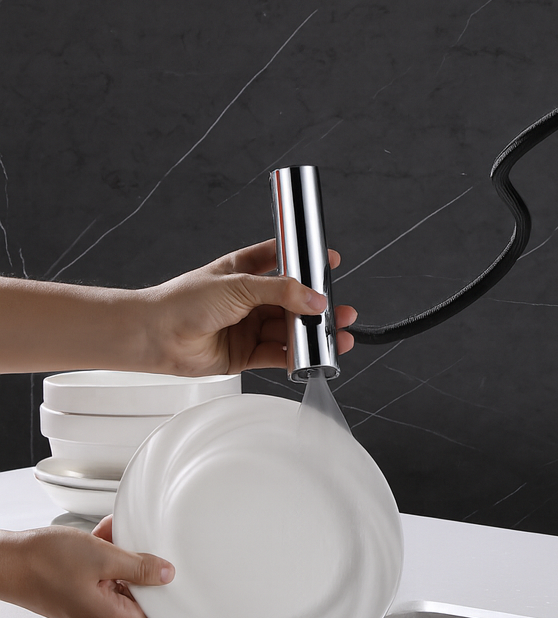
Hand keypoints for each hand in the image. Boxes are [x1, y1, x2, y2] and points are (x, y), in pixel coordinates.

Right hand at [0, 517, 174, 617]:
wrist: (5, 560)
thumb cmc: (42, 563)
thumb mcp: (102, 558)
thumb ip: (139, 568)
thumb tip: (166, 574)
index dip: (176, 610)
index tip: (191, 594)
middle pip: (143, 600)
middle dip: (149, 572)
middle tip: (150, 550)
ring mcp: (90, 605)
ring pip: (124, 583)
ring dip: (126, 559)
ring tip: (118, 537)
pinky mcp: (80, 592)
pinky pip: (105, 576)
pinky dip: (109, 557)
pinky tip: (105, 536)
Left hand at [140, 239, 357, 375]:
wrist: (156, 336)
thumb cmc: (184, 301)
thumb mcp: (239, 285)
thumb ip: (281, 292)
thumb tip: (314, 299)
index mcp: (244, 272)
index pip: (281, 260)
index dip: (305, 261)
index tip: (329, 262)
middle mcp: (249, 300)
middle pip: (292, 303)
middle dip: (317, 307)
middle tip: (340, 310)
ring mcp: (248, 327)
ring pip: (289, 331)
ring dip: (312, 334)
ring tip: (336, 336)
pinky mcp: (246, 353)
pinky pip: (279, 355)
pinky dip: (297, 357)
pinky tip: (313, 356)